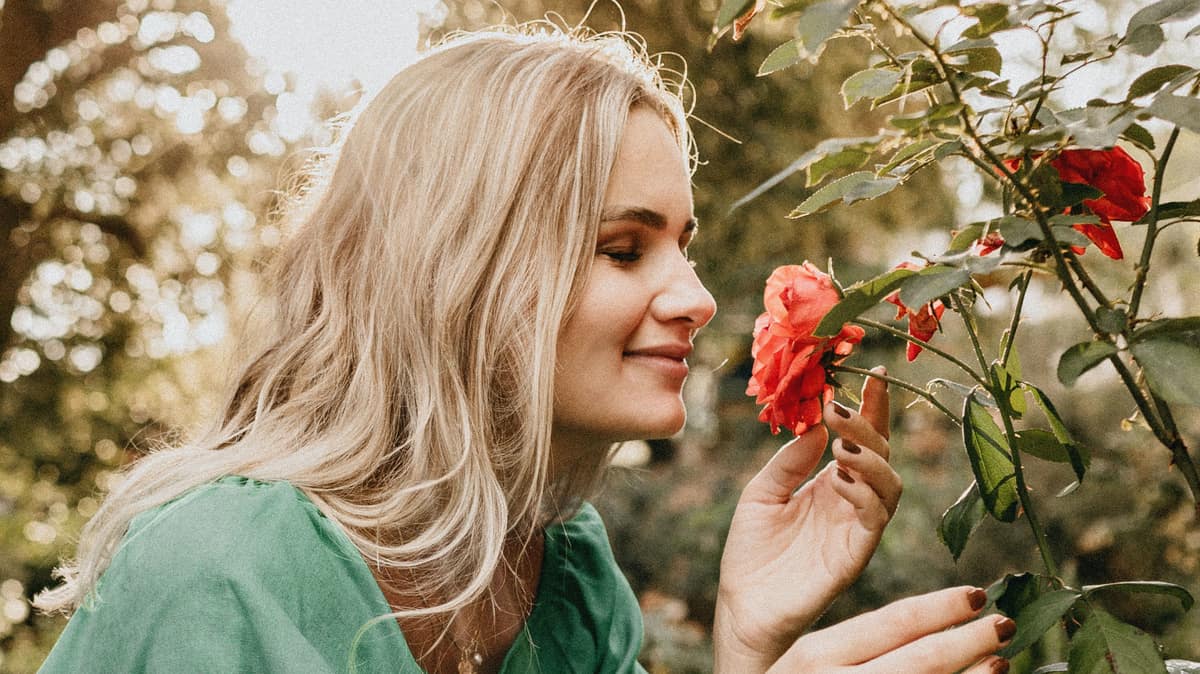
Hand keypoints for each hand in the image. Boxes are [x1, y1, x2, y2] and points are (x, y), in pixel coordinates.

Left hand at [714, 368, 901, 670]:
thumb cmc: (752, 551)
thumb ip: (791, 460)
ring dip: (871, 458)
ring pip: (891, 485)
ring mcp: (856, 528)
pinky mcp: (854, 556)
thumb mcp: (763, 491)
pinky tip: (840, 478)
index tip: (872, 372)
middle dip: (867, 424)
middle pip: (881, 454)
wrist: (742, 605)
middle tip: (838, 406)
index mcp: (831, 483)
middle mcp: (851, 502)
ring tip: (841, 444)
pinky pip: (875, 521)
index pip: (863, 438)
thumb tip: (817, 424)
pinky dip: (864, 493)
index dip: (872, 406)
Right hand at [767, 586, 1014, 673]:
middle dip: (968, 640)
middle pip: (920, 659)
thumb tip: (926, 629)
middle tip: (1005, 624)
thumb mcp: (811, 669)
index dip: (941, 608)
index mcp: (816, 656)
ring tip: (1001, 662)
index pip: (892, 623)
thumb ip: (858, 650)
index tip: (977, 595)